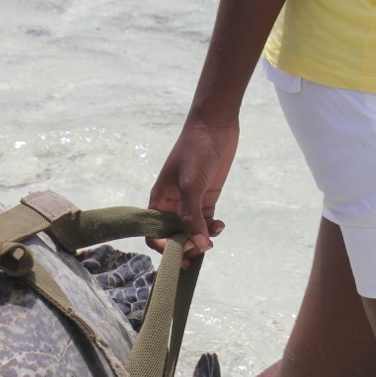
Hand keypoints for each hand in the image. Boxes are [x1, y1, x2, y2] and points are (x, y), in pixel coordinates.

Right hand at [147, 120, 236, 263]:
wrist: (214, 125)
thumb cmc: (196, 150)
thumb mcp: (191, 185)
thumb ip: (192, 217)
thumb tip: (199, 246)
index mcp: (159, 201)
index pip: (154, 233)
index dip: (165, 247)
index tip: (182, 251)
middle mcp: (172, 205)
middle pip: (174, 237)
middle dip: (186, 247)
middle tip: (201, 249)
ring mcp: (190, 203)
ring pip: (192, 232)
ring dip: (202, 240)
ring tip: (214, 237)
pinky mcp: (206, 199)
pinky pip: (206, 223)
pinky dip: (212, 229)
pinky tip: (221, 225)